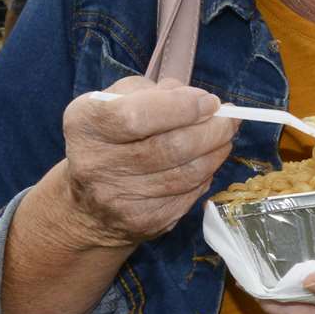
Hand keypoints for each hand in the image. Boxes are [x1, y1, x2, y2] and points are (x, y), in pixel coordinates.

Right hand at [53, 77, 238, 249]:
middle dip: (212, 130)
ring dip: (216, 152)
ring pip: (187, 174)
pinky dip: (206, 175)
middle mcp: (95, 164)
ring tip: (224, 137)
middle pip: (171, 147)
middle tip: (229, 119)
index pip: (138, 116)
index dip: (182, 107)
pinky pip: (189, 195)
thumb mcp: (118, 102)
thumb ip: (155, 92)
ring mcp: (118, 198)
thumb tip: (200, 100)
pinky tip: (206, 162)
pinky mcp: (142, 221)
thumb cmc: (111, 137)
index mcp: (85, 125)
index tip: (210, 102)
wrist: (88, 204)